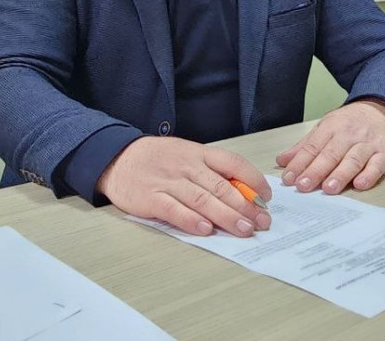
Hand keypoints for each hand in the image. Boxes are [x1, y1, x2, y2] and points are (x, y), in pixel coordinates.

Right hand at [96, 136, 271, 236]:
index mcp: (198, 153)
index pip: (232, 162)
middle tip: (262, 221)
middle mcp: (186, 166)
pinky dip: (191, 220)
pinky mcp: (151, 197)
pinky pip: (174, 209)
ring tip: (243, 229)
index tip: (266, 197)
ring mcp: (168, 181)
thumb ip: (209, 172)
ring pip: (202, 198)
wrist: (118, 157)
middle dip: (244, 205)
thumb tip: (241, 193)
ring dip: (225, 216)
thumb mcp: (186, 155)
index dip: (252, 179)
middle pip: (220, 186)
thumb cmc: (158, 159)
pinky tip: (206, 229)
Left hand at [276, 99, 384, 193]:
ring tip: (328, 188)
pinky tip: (359, 185)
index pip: (312, 147)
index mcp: (331, 127)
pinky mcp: (384, 154)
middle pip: (330, 154)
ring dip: (340, 174)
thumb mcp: (325, 128)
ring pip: (353, 160)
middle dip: (316, 170)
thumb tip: (282, 161)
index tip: (289, 178)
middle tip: (303, 185)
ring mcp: (367, 144)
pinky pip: (377, 165)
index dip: (299, 163)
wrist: (381, 111)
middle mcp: (348, 134)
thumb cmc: (349, 123)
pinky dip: (369, 175)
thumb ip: (305, 146)